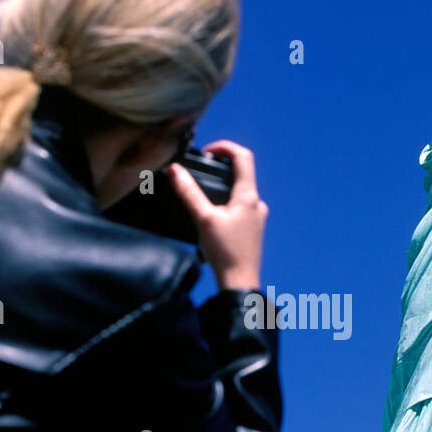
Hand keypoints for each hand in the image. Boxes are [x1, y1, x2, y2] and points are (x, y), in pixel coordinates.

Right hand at [164, 140, 266, 290]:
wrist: (239, 284)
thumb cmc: (225, 253)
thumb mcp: (203, 219)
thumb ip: (188, 192)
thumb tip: (174, 170)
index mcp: (248, 197)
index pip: (243, 157)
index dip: (224, 147)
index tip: (207, 152)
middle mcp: (257, 204)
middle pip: (241, 173)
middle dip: (220, 168)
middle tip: (201, 170)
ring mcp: (257, 217)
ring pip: (241, 191)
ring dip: (223, 186)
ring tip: (203, 195)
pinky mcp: (253, 230)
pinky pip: (241, 207)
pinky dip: (226, 203)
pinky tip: (212, 216)